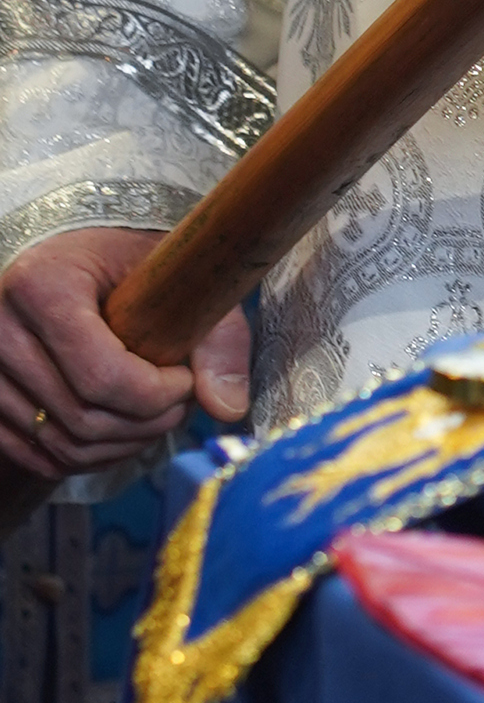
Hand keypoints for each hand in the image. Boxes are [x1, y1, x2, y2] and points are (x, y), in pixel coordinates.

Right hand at [0, 225, 251, 482]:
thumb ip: (217, 337)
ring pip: (60, 444)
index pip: (103, 377)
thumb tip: (228, 408)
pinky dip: (86, 456)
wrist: (73, 246)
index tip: (185, 379)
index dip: (158, 396)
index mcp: (43, 287)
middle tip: (180, 401)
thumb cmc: (127, 256)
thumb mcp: (178, 274)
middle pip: (82, 418)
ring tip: (154, 413)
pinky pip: (36, 454)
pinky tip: (120, 430)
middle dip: (147, 424)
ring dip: (121, 444)